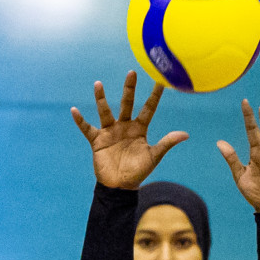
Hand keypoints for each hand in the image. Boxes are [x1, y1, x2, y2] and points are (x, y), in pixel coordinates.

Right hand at [71, 72, 187, 189]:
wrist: (120, 187)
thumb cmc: (138, 172)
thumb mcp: (153, 157)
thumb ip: (166, 143)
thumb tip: (185, 134)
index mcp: (139, 129)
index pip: (148, 109)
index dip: (154, 96)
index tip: (161, 81)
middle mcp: (124, 126)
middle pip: (127, 104)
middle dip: (129, 89)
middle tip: (132, 73)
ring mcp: (110, 132)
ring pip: (105, 112)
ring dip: (101, 99)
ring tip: (98, 84)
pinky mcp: (97, 141)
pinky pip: (87, 128)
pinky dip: (80, 121)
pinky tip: (74, 110)